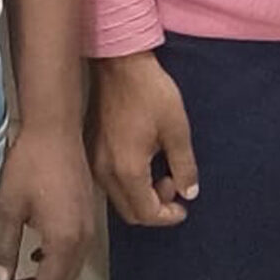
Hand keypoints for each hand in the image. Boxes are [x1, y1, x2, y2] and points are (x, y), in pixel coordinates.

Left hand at [0, 123, 96, 279]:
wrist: (55, 131)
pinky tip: (37, 255)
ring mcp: (90, 227)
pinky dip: (58, 263)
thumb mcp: (8, 207)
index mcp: (64, 241)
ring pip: (72, 269)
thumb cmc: (28, 166)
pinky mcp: (89, 215)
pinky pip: (76, 252)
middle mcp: (83, 239)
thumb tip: (3, 278)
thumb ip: (4, 245)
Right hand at [90, 51, 198, 226]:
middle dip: (156, 207)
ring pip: (118, 198)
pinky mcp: (90, 148)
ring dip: (141, 195)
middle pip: (130, 212)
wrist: (119, 63)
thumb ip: (184, 167)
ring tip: (160, 170)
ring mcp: (94, 160)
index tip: (184, 203)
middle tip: (173, 182)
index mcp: (128, 169)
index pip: (147, 213)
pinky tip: (141, 160)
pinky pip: (109, 181)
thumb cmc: (151, 93)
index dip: (169, 216)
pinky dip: (128, 183)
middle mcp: (105, 170)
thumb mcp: (177, 130)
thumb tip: (189, 192)